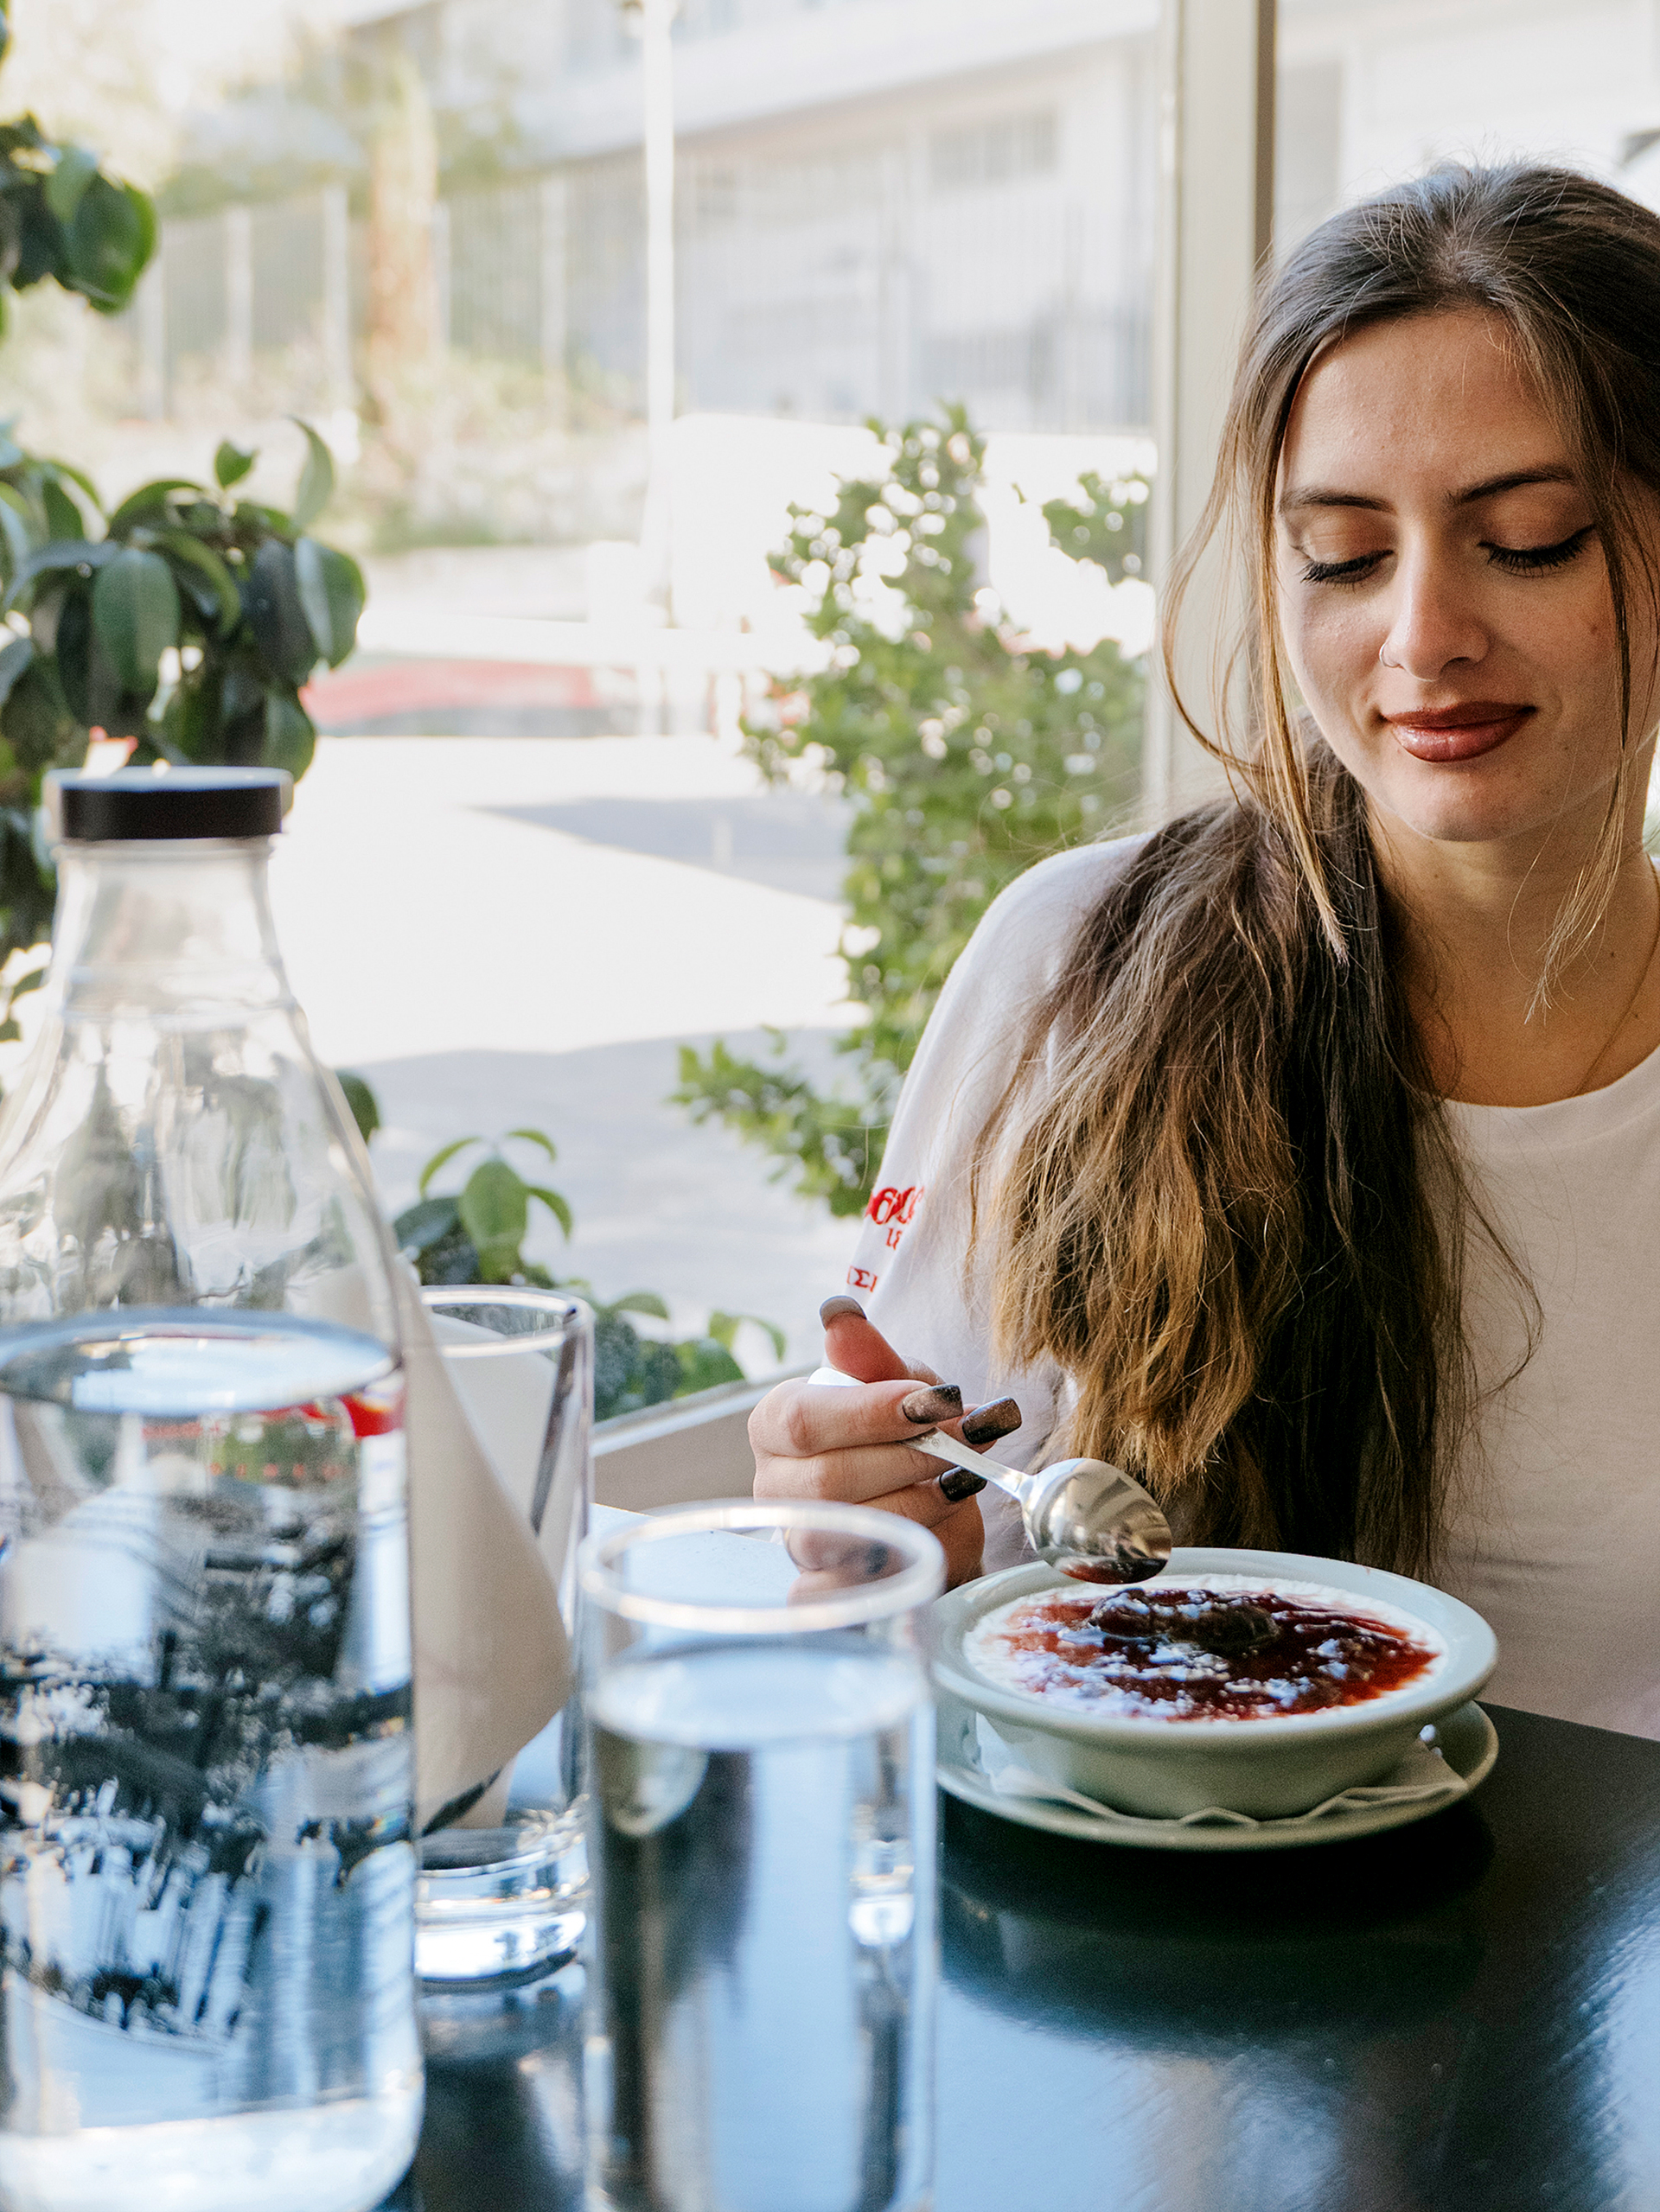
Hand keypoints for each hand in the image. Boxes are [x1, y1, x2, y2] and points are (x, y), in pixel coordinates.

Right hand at [749, 1297, 1018, 1589]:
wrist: (940, 1511)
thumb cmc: (910, 1437)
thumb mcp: (903, 1386)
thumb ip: (872, 1357)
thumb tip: (838, 1312)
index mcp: (776, 1425)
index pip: (802, 1420)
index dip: (872, 1411)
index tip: (940, 1401)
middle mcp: (774, 1487)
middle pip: (828, 1480)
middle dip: (912, 1457)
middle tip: (969, 1441)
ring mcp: (797, 1544)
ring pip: (847, 1533)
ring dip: (921, 1505)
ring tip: (963, 1481)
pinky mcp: (827, 1593)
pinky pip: (849, 1590)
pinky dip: (902, 1558)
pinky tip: (940, 1534)